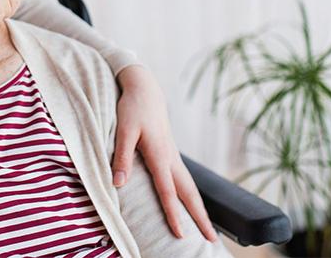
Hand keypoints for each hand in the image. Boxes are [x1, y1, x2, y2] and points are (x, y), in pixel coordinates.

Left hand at [113, 64, 217, 241]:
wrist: (145, 89)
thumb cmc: (133, 108)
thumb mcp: (124, 130)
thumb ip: (121, 157)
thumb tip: (117, 183)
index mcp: (160, 155)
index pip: (167, 191)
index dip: (173, 214)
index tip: (181, 234)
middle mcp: (171, 158)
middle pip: (189, 193)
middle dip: (200, 218)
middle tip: (212, 240)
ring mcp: (173, 156)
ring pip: (190, 187)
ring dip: (199, 209)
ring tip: (208, 229)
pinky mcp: (171, 153)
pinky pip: (185, 180)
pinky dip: (192, 196)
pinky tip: (191, 204)